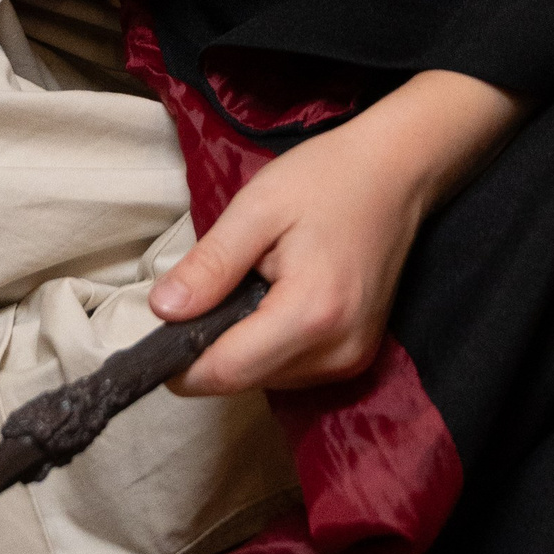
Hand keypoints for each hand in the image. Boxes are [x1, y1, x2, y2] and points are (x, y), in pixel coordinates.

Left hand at [150, 69, 529, 396]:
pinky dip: (267, 345)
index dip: (180, 363)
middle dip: (210, 348)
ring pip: (265, 379)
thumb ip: (210, 265)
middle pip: (243, 380)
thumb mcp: (257, 208)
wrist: (397, 172)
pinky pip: (291, 370)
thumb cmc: (326, 179)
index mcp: (311, 315)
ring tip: (249, 285)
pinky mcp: (357, 357)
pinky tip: (273, 299)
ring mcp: (352, 360)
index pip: (226, 372)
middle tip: (206, 289)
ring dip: (240, 347)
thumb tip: (161, 312)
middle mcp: (337, 353)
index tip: (157, 328)